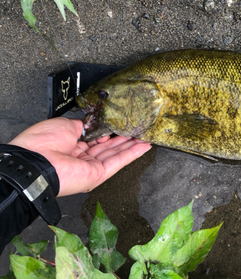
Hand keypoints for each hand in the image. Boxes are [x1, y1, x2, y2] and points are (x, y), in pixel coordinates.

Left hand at [8, 117, 151, 196]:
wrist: (36, 161)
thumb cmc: (43, 142)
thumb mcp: (65, 125)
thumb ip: (84, 126)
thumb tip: (97, 125)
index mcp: (70, 146)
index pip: (95, 139)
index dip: (109, 131)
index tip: (121, 123)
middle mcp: (81, 158)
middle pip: (108, 147)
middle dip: (124, 138)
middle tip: (139, 129)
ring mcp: (91, 167)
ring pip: (116, 154)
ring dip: (132, 145)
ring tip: (146, 136)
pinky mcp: (98, 175)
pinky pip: (118, 162)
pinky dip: (132, 154)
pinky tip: (144, 146)